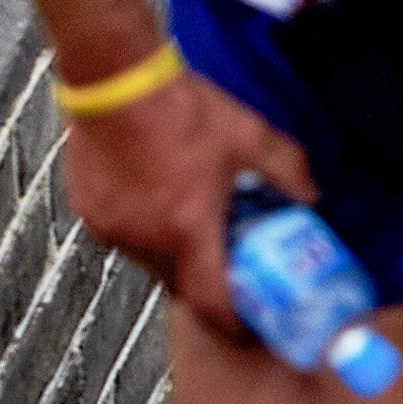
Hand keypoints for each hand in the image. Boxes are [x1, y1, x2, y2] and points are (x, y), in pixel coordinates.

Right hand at [63, 70, 313, 342]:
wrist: (113, 75)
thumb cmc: (181, 106)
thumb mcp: (249, 136)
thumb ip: (288, 172)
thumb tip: (312, 199)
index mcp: (187, 228)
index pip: (211, 304)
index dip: (235, 325)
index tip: (252, 328)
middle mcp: (145, 238)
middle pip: (181, 285)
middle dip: (206, 281)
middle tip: (229, 265)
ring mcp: (112, 227)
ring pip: (150, 262)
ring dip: (175, 253)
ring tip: (194, 220)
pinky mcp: (89, 211)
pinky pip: (125, 238)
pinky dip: (146, 230)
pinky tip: (161, 198)